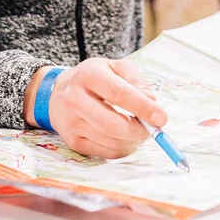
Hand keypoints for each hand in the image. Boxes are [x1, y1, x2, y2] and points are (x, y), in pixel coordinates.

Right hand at [24, 58, 167, 158]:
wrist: (58, 92)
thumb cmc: (94, 78)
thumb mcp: (115, 67)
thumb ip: (136, 80)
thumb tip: (151, 103)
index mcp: (88, 75)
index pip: (119, 94)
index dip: (142, 107)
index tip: (161, 118)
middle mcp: (74, 99)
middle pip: (113, 124)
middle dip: (139, 130)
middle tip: (153, 129)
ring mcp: (71, 123)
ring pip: (111, 141)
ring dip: (133, 140)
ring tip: (139, 131)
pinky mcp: (72, 141)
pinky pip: (106, 152)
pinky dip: (123, 148)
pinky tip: (125, 138)